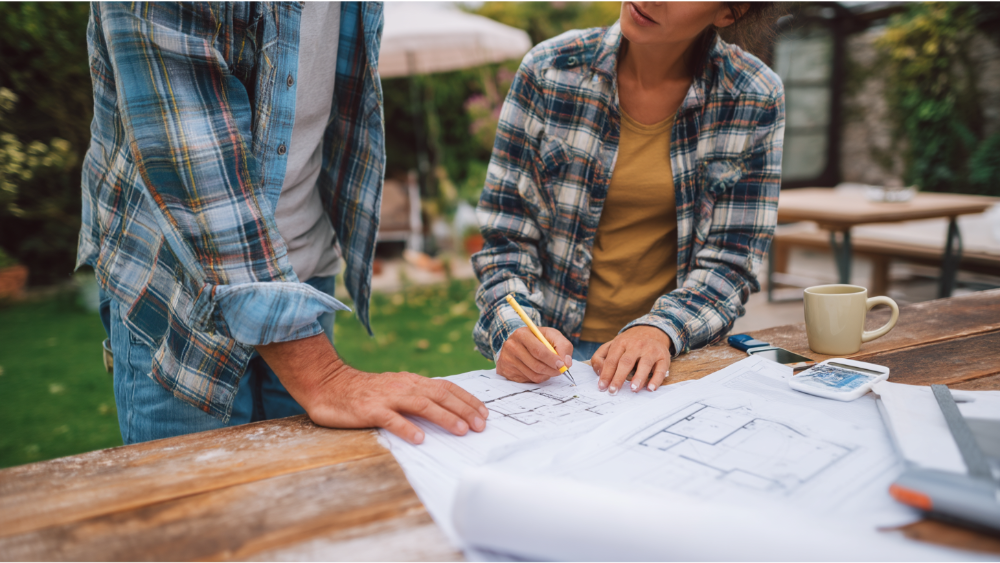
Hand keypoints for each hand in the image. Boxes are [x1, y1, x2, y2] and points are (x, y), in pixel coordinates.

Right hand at [256, 333, 487, 444]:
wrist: (329, 385)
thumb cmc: (365, 392)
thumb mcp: (396, 390)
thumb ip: (417, 397)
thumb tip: (447, 410)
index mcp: (411, 381)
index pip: (446, 388)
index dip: (467, 400)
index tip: (484, 413)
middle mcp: (403, 386)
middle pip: (440, 395)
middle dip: (463, 410)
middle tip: (480, 425)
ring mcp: (386, 397)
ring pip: (421, 405)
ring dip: (443, 417)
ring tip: (460, 430)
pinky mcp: (370, 409)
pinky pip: (391, 419)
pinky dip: (406, 427)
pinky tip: (419, 438)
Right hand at [496, 326, 573, 382]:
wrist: (519, 343)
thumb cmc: (539, 339)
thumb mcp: (552, 336)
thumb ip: (563, 346)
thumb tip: (567, 363)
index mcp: (522, 334)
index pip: (538, 350)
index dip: (552, 359)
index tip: (562, 365)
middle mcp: (511, 346)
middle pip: (535, 365)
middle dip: (552, 370)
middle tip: (560, 371)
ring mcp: (507, 359)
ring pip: (533, 374)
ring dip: (546, 375)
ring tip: (550, 369)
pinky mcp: (505, 371)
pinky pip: (527, 380)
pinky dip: (538, 378)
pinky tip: (539, 371)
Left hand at [591, 325, 672, 393]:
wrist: (651, 331)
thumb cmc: (628, 344)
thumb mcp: (612, 345)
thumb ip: (600, 357)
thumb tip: (599, 373)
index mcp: (621, 343)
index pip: (611, 360)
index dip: (606, 374)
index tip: (602, 387)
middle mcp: (636, 345)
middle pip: (626, 362)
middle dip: (619, 377)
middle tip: (613, 390)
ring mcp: (651, 350)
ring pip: (645, 364)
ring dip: (639, 377)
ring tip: (632, 388)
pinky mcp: (663, 357)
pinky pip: (661, 369)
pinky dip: (656, 379)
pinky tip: (651, 388)